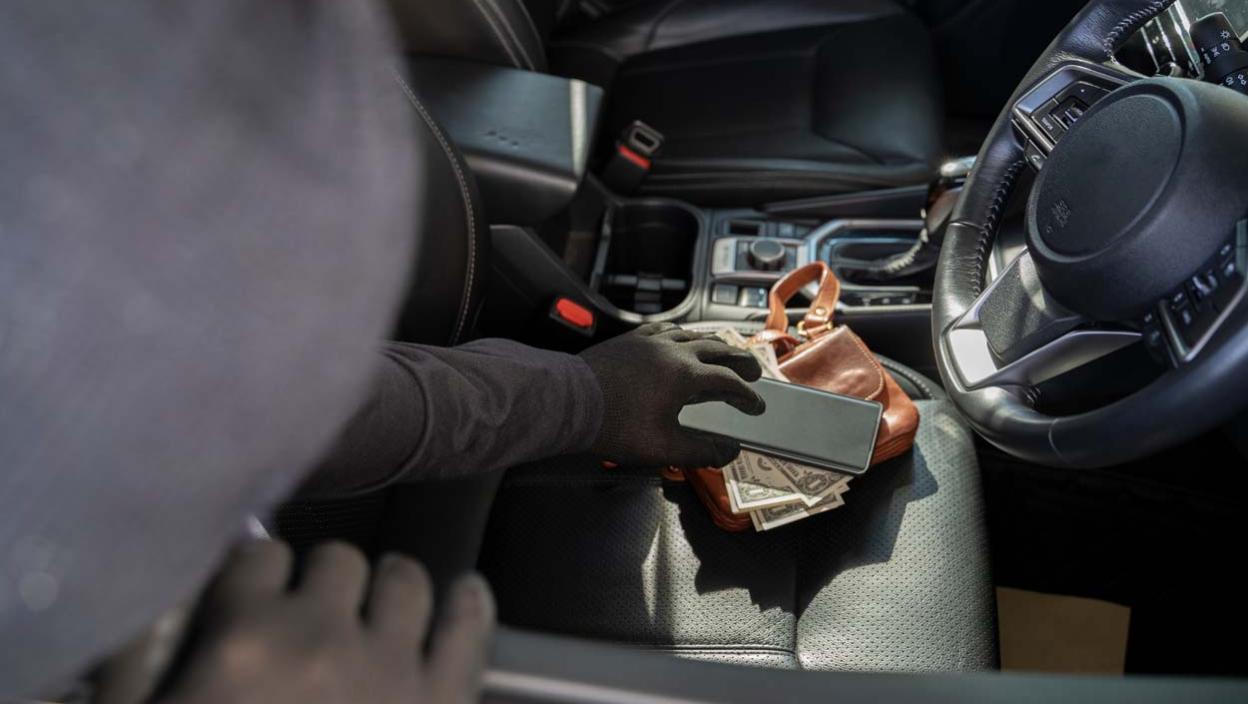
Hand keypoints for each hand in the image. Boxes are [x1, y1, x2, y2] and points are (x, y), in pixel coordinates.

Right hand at [157, 541, 493, 703]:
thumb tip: (176, 602)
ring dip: (390, 587)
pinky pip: (468, 627)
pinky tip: (463, 595)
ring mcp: (394, 670)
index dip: (256, 574)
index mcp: (241, 641)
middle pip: (339, 561)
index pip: (259, 556)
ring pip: (406, 581)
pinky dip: (467, 603)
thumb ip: (143, 663)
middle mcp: (324, 638)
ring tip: (382, 604)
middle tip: (315, 616)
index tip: (256, 595)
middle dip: (324, 583)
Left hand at [579, 323, 764, 467]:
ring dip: (714, 345)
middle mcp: (674, 351)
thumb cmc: (615, 426)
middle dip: (739, 362)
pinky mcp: (631, 339)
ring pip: (693, 336)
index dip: (746, 396)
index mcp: (686, 375)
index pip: (728, 382)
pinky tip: (681, 339)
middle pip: (717, 350)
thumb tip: (729, 452)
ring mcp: (651, 341)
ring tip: (723, 354)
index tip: (755, 407)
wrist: (570, 401)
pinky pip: (666, 330)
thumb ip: (699, 452)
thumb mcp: (662, 447)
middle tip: (753, 372)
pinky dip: (683, 335)